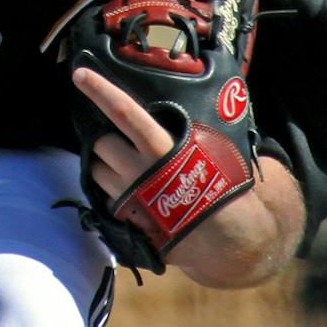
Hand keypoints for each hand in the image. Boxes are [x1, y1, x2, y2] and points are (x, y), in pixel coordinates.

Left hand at [71, 66, 298, 286]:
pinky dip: (110, 191)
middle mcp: (138, 172)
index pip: (124, 112)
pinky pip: (103, 198)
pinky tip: (130, 194)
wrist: (231, 253)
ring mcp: (128, 199)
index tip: (80, 74)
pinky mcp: (124, 222)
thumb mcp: (226, 160)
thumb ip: (218, 143)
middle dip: (106, 137)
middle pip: (101, 142)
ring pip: (96, 170)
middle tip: (123, 140)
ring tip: (127, 168)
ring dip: (104, 165)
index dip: (100, 91)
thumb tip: (246, 133)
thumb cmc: (232, 201)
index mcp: (162, 151)